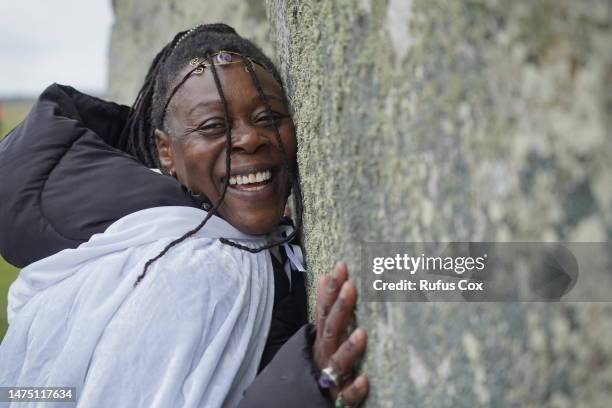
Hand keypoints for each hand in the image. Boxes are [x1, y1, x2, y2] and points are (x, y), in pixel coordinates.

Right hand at [313, 262, 368, 406]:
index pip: (324, 310)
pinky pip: (346, 396)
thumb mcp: (322, 335)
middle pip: (331, 329)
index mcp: (322, 339)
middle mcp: (325, 354)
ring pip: (338, 362)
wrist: (303, 401)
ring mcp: (331, 377)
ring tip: (363, 333)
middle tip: (351, 286)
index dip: (331, 289)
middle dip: (340, 308)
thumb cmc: (322, 363)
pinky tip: (365, 380)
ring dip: (349, 348)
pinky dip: (353, 389)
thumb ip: (324, 309)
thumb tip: (325, 276)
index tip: (341, 267)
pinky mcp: (338, 400)